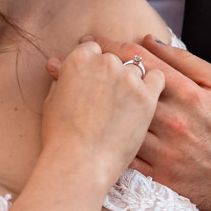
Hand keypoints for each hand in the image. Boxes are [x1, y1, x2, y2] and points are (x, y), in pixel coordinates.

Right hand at [39, 39, 164, 187]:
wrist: (81, 162)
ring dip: (131, 79)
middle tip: (107, 93)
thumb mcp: (52, 101)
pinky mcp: (147, 97)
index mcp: (80, 59)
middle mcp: (106, 63)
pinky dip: (152, 84)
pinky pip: (157, 78)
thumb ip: (62, 78)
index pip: (92, 48)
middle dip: (110, 73)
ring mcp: (129, 79)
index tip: (94, 74)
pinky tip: (145, 97)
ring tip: (125, 100)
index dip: (92, 62)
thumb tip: (58, 65)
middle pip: (114, 58)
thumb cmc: (61, 137)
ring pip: (135, 68)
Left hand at [59, 35, 210, 210]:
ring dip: (90, 104)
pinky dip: (102, 140)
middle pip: (123, 89)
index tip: (92, 42)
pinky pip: (123, 154)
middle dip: (93, 72)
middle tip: (67, 60)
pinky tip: (83, 127)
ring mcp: (164, 150)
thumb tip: (150, 41)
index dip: (112, 47)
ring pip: (118, 122)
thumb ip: (187, 62)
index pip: (142, 62)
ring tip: (65, 90)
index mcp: (189, 95)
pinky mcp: (157, 174)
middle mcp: (174, 121)